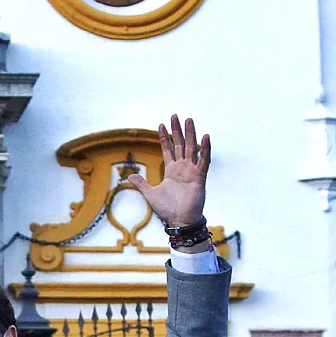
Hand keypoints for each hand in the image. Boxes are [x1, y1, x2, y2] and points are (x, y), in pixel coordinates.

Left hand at [128, 115, 209, 232]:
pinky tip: (205, 136)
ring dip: (191, 134)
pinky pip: (204, 160)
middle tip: (175, 116)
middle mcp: (182, 168)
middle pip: (180, 144)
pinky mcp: (199, 177)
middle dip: (177, 130)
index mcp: (171, 170)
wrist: (179, 220)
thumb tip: (130, 175)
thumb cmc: (167, 209)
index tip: (161, 124)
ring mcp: (192, 171)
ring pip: (192, 148)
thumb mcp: (150, 194)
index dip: (165, 137)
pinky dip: (205, 149)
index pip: (168, 149)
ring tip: (189, 120)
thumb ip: (141, 183)